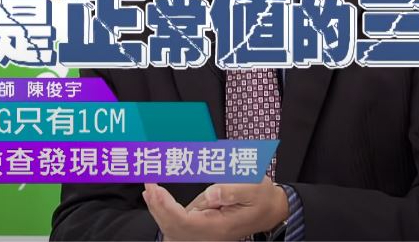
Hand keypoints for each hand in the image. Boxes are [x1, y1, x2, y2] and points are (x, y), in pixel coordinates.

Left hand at [143, 178, 288, 240]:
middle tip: (148, 183)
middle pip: (173, 227)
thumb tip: (210, 194)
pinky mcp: (201, 227)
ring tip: (148, 188)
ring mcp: (204, 233)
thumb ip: (232, 190)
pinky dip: (163, 211)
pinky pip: (176, 224)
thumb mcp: (255, 187)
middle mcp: (209, 234)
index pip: (185, 222)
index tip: (156, 189)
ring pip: (172, 228)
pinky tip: (157, 198)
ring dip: (157, 209)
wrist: (271, 210)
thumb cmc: (263, 198)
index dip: (166, 207)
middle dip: (157, 207)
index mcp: (219, 225)